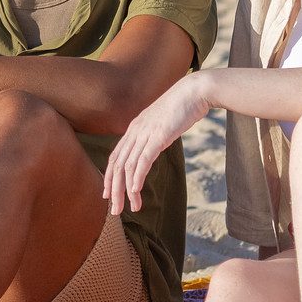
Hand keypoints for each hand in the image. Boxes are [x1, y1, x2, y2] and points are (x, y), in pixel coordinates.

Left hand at [102, 75, 211, 215]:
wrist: (194, 91)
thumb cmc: (182, 107)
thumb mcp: (162, 123)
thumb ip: (154, 135)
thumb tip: (153, 146)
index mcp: (134, 129)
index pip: (115, 157)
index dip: (109, 177)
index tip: (108, 194)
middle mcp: (135, 132)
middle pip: (117, 165)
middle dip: (113, 190)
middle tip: (114, 210)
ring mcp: (145, 134)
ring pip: (128, 167)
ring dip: (126, 190)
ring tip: (129, 208)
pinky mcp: (158, 136)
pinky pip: (143, 161)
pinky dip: (137, 178)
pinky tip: (135, 191)